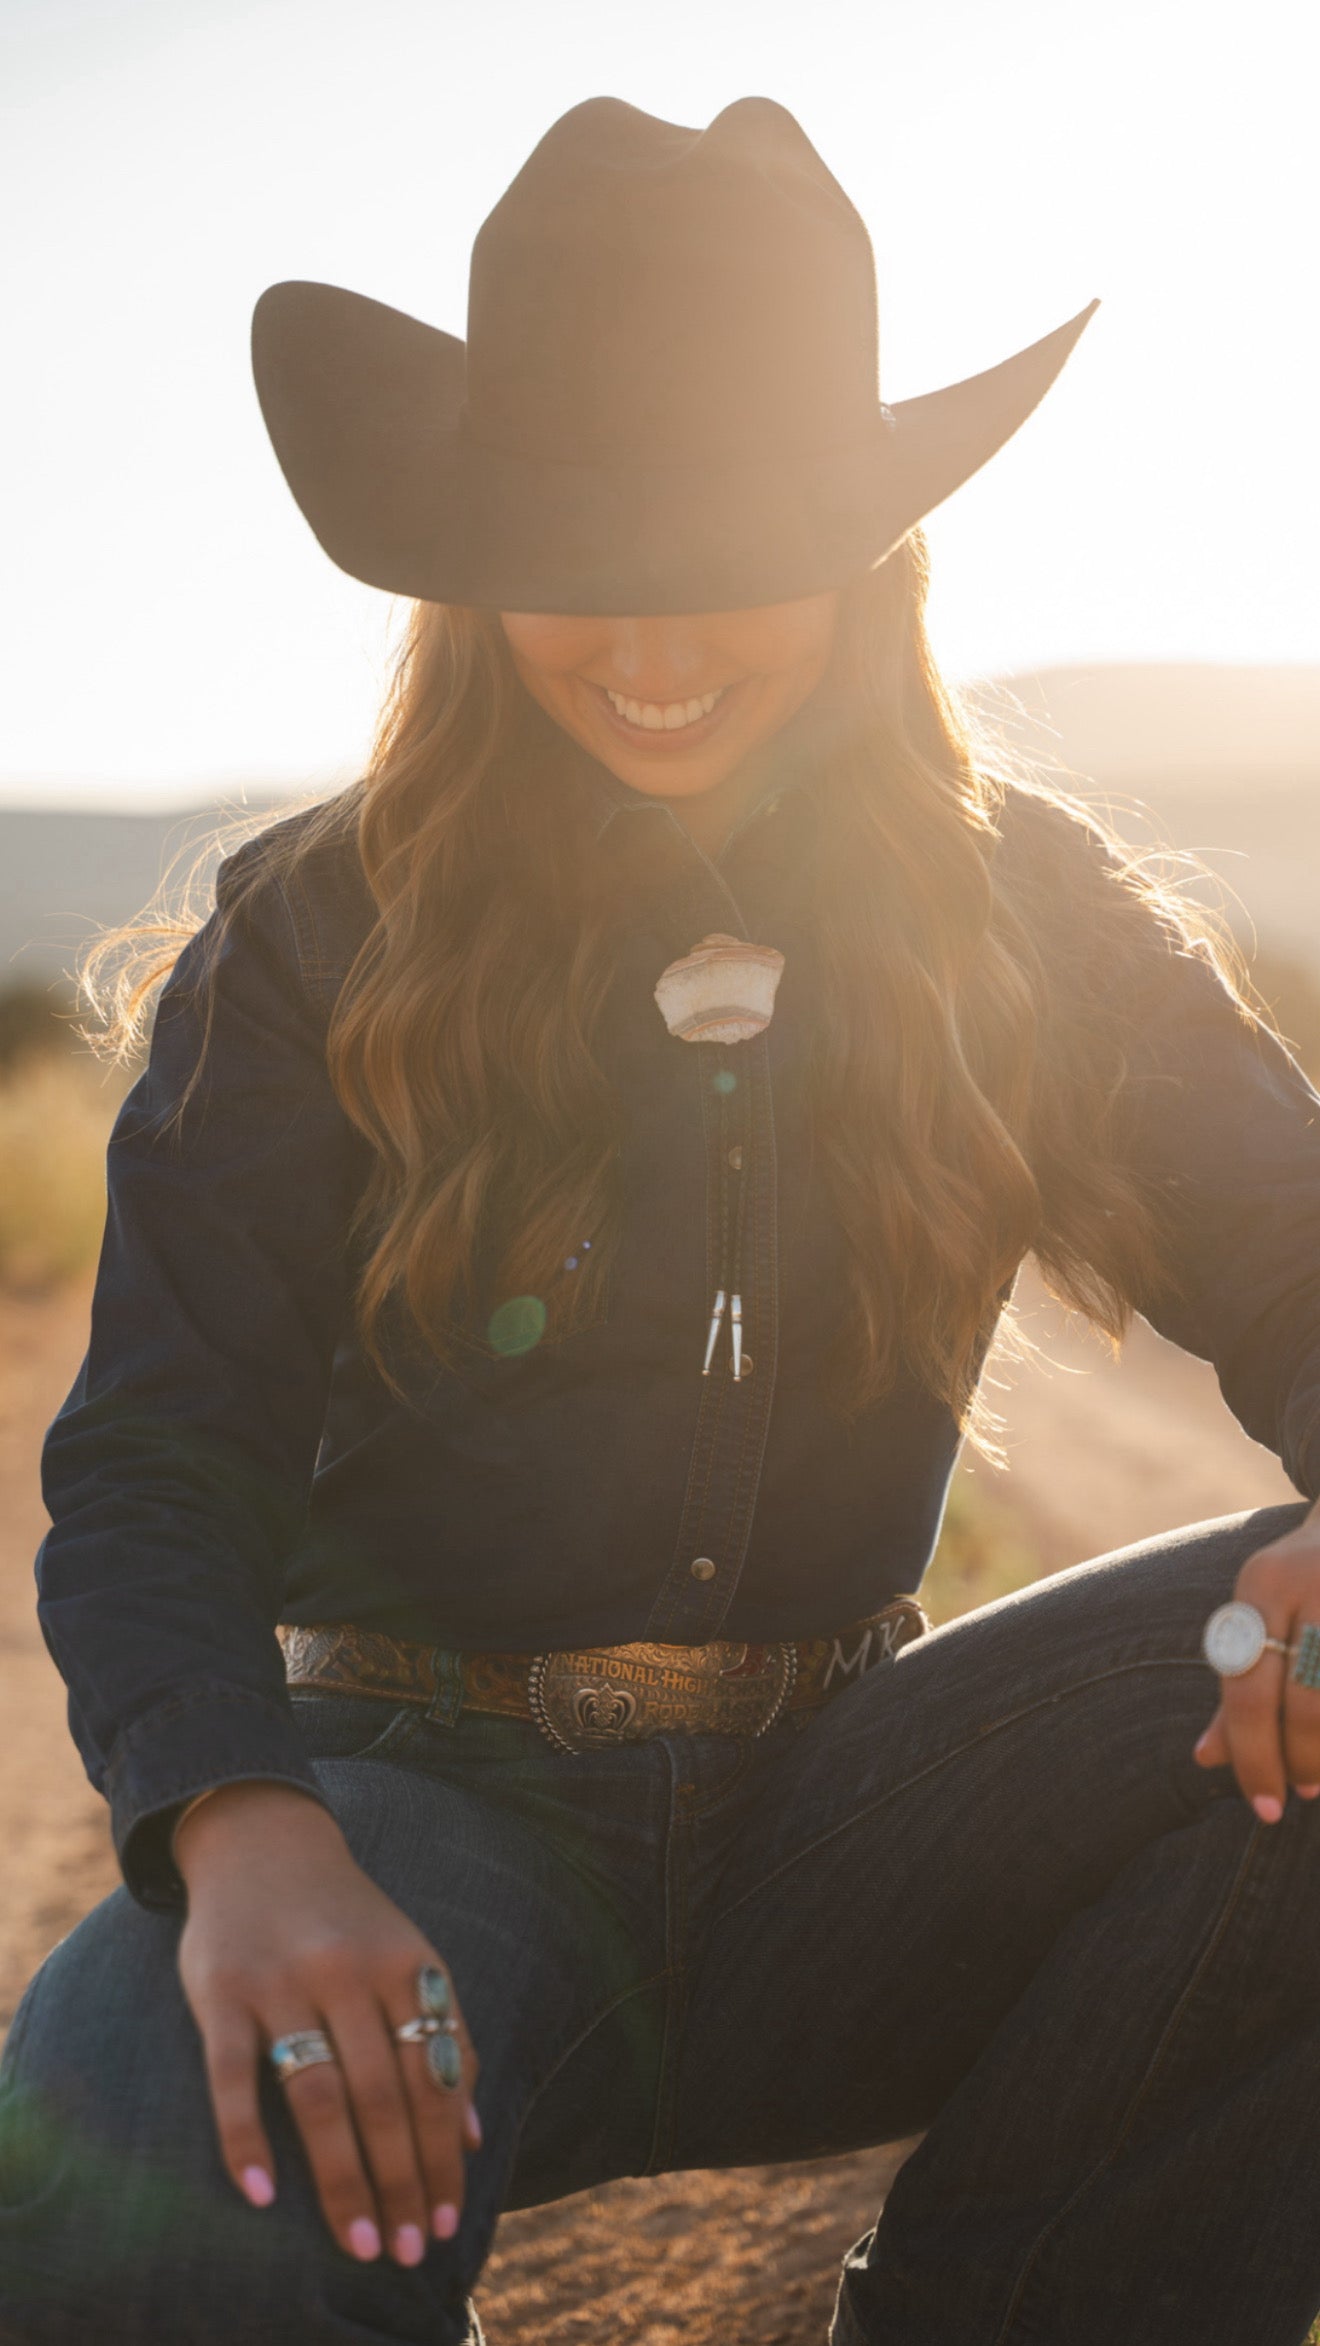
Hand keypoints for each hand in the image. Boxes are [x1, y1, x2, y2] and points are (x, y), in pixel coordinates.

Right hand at [174, 1783, 480, 2264]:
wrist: (264, 1839)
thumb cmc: (347, 1917)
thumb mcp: (410, 1956)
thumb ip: (446, 2034)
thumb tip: (471, 2135)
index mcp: (406, 1962)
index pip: (433, 2077)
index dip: (442, 2155)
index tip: (446, 2221)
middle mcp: (348, 1970)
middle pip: (382, 2095)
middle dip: (401, 2182)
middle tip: (406, 2251)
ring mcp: (281, 1980)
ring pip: (319, 2095)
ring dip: (342, 2178)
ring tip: (359, 2242)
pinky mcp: (220, 1991)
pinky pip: (232, 2076)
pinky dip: (245, 2138)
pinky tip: (261, 2196)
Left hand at [1192, 1511, 1319, 1823]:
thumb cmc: (1301, 1581)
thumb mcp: (1260, 1614)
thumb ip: (1237, 1687)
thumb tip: (1205, 1758)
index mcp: (1262, 1583)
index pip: (1246, 1684)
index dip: (1249, 1752)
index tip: (1260, 1800)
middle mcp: (1310, 1584)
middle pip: (1299, 1699)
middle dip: (1292, 1759)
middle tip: (1293, 1796)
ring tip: (1316, 1781)